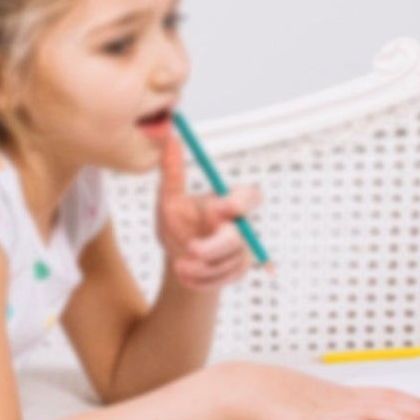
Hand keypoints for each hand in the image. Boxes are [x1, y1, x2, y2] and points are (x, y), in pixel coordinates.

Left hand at [156, 130, 259, 289]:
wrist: (178, 257)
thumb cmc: (177, 222)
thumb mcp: (169, 198)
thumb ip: (173, 172)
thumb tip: (171, 138)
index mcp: (228, 202)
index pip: (250, 196)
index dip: (241, 201)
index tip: (220, 205)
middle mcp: (240, 226)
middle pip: (239, 237)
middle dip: (214, 246)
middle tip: (191, 249)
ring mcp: (241, 251)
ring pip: (226, 262)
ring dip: (200, 267)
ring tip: (179, 264)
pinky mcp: (237, 272)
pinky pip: (223, 280)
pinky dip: (201, 281)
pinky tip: (185, 275)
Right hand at [222, 361, 419, 419]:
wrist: (243, 390)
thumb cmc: (272, 399)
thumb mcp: (309, 402)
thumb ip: (332, 410)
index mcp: (342, 395)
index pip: (387, 395)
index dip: (415, 402)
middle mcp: (341, 400)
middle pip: (388, 402)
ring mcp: (328, 412)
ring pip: (373, 413)